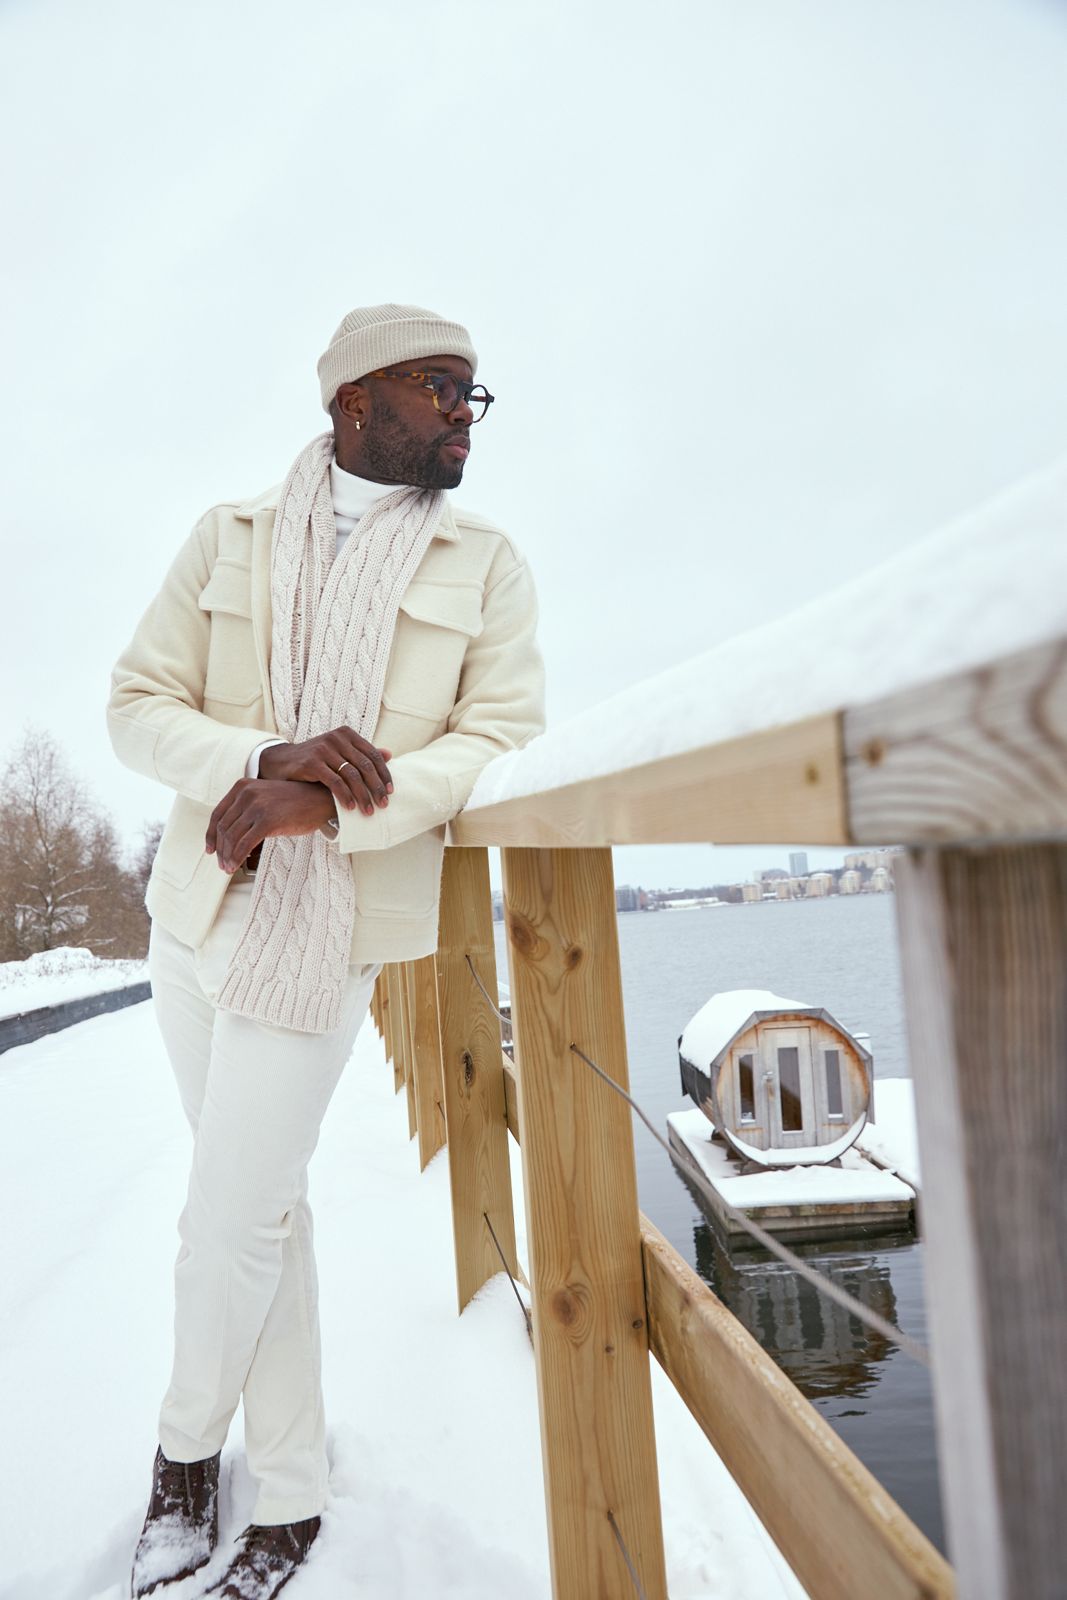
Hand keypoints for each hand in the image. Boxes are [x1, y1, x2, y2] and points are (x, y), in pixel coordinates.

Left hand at [205, 779, 335, 872]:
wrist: (321, 800)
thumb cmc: (295, 803)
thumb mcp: (266, 798)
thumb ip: (247, 809)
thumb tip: (230, 834)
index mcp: (243, 786)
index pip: (218, 814)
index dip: (210, 834)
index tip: (210, 849)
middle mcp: (247, 794)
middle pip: (223, 827)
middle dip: (220, 850)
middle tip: (222, 864)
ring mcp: (256, 806)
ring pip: (231, 837)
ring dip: (227, 856)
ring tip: (229, 868)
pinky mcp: (267, 821)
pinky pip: (244, 844)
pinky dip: (236, 858)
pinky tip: (236, 866)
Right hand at [259, 729, 393, 817]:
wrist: (281, 761)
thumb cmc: (315, 760)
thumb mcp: (339, 753)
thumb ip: (361, 754)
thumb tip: (389, 754)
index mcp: (346, 734)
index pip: (372, 755)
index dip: (384, 774)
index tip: (391, 792)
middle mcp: (336, 738)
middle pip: (364, 766)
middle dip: (376, 787)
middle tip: (383, 804)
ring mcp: (324, 749)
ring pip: (351, 775)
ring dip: (362, 795)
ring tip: (368, 811)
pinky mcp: (312, 762)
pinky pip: (335, 782)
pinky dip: (345, 796)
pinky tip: (351, 808)